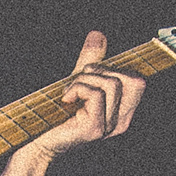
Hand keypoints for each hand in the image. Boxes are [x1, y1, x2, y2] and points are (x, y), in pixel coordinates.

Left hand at [37, 29, 145, 156]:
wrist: (37, 141)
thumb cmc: (56, 113)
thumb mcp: (78, 81)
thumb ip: (91, 60)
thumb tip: (98, 34)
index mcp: (122, 112)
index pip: (138, 81)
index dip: (117, 68)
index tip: (91, 73)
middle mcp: (121, 122)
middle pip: (131, 79)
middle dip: (101, 71)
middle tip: (78, 82)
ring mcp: (109, 127)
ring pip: (111, 84)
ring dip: (84, 80)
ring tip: (69, 92)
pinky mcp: (95, 129)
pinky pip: (96, 93)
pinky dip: (77, 88)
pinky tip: (65, 99)